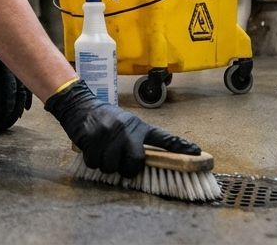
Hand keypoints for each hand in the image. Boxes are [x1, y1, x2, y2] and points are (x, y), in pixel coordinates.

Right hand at [44, 79, 199, 177]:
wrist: (80, 106)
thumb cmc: (106, 121)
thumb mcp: (125, 126)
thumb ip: (136, 142)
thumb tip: (141, 167)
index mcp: (138, 127)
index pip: (162, 137)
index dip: (179, 146)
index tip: (196, 152)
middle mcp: (126, 129)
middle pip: (135, 162)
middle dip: (127, 169)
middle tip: (121, 165)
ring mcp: (109, 132)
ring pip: (112, 166)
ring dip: (106, 166)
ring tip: (103, 153)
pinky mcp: (93, 136)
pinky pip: (95, 162)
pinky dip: (92, 161)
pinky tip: (92, 149)